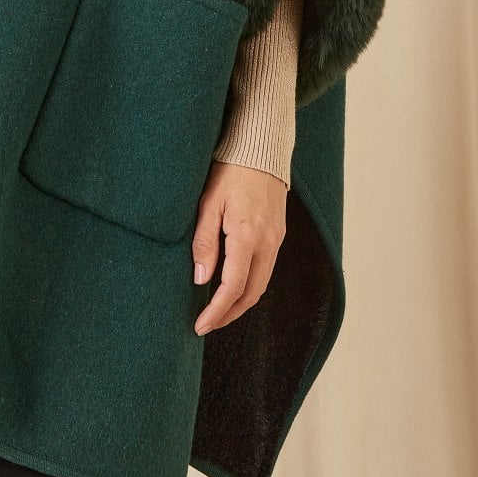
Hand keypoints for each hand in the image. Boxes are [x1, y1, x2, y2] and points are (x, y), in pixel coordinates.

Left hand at [190, 159, 286, 334]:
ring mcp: (276, 240)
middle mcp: (267, 243)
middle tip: (207, 324)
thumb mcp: (208, 203)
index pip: (233, 287)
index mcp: (247, 236)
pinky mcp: (278, 235)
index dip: (216, 311)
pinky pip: (265, 269)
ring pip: (261, 284)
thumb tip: (201, 278)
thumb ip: (205, 242)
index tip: (200, 325)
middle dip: (229, 314)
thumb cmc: (229, 172)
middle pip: (251, 293)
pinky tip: (233, 286)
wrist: (260, 151)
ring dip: (240, 302)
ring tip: (217, 311)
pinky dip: (250, 285)